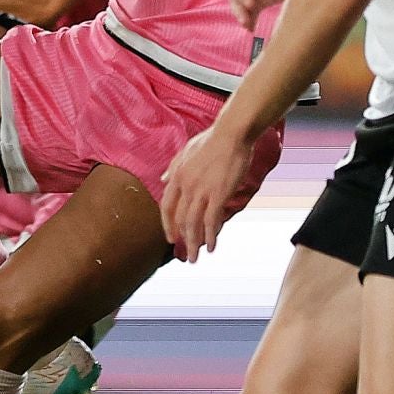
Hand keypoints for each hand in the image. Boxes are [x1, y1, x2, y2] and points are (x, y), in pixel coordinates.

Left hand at [161, 121, 255, 261]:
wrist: (231, 134)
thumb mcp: (185, 152)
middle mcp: (185, 185)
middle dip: (182, 239)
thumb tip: (162, 178)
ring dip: (194, 243)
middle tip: (186, 255)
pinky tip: (213, 247)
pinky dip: (211, 236)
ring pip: (193, 223)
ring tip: (196, 258)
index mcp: (176, 176)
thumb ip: (173, 167)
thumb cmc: (211, 141)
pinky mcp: (218, 194)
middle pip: (179, 219)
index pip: (166, 206)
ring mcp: (201, 190)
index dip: (167, 224)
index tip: (170, 238)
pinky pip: (211, 220)